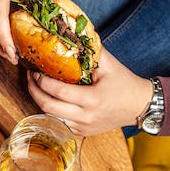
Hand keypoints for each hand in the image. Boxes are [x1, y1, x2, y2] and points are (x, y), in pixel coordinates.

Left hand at [26, 49, 153, 135]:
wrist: (140, 106)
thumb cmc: (125, 84)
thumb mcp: (110, 65)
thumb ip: (91, 53)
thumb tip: (72, 38)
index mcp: (91, 99)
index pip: (57, 91)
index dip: (41, 81)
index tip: (35, 71)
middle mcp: (84, 116)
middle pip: (47, 106)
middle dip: (33, 91)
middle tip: (29, 78)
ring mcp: (81, 127)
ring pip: (49, 117)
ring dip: (39, 102)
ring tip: (35, 87)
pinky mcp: (80, 133)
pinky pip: (58, 123)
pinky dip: (50, 111)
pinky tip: (47, 99)